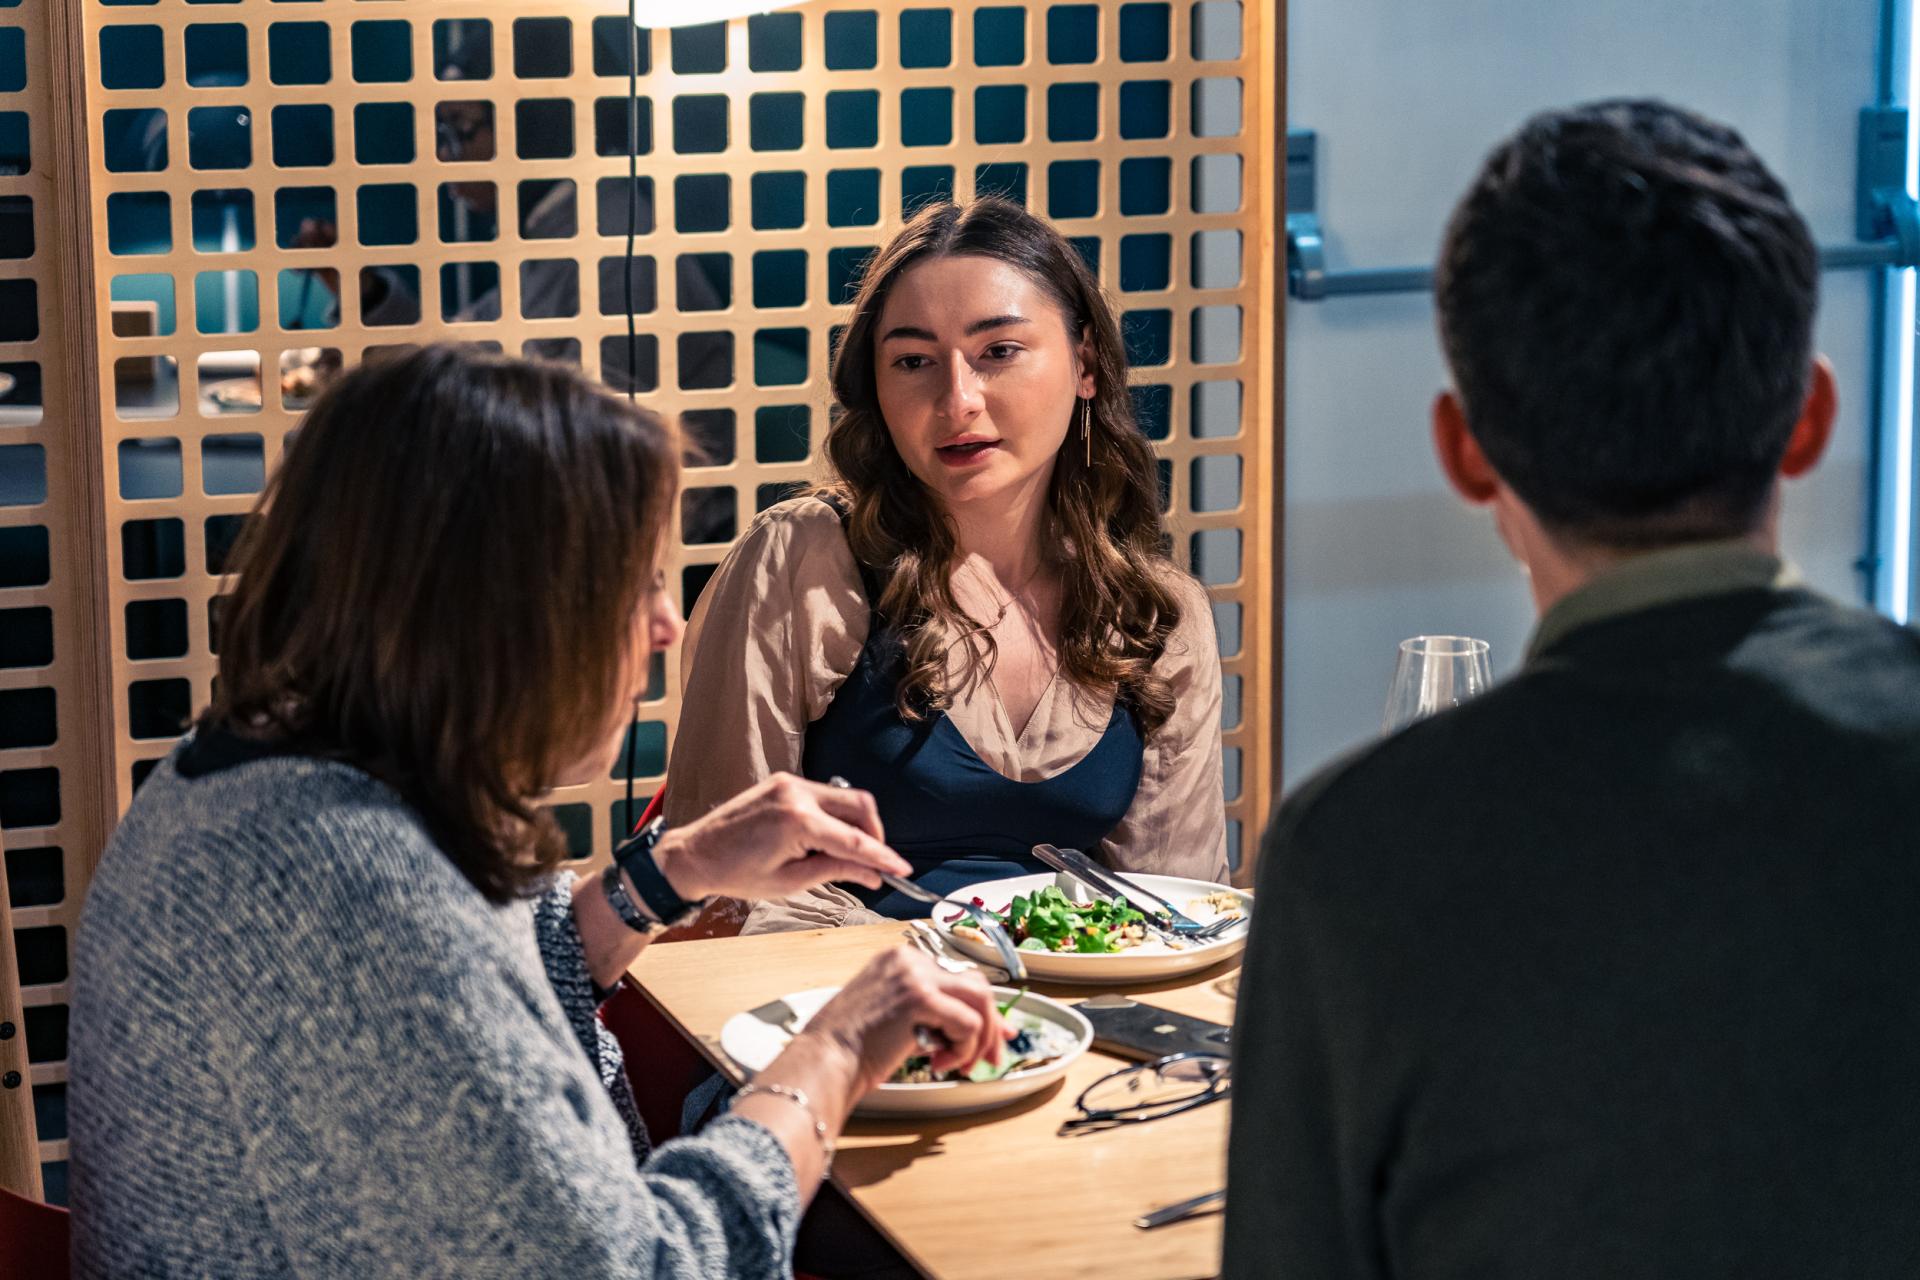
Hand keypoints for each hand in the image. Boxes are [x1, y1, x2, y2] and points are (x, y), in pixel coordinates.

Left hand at [652, 773, 909, 901]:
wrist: (695, 854)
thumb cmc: (736, 874)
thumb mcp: (790, 882)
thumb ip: (836, 870)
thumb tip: (873, 874)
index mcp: (797, 822)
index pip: (855, 839)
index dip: (883, 856)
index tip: (902, 868)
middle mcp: (797, 793)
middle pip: (860, 804)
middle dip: (874, 833)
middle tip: (875, 862)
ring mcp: (790, 783)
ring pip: (844, 798)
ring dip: (854, 825)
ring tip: (847, 855)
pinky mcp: (784, 782)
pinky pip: (824, 795)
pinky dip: (834, 816)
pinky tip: (826, 839)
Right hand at [796, 946, 1011, 1093]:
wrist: (823, 1062)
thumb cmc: (852, 1051)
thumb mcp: (899, 1022)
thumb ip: (937, 1018)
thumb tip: (987, 1031)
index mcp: (901, 960)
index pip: (959, 977)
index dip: (982, 1010)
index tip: (992, 1039)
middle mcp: (909, 959)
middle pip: (977, 984)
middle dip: (991, 1026)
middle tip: (990, 1059)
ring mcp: (915, 975)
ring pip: (980, 1000)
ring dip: (980, 1039)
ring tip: (961, 1065)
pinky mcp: (920, 997)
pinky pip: (968, 1024)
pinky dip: (962, 1050)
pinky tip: (937, 1063)